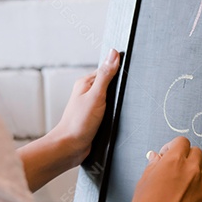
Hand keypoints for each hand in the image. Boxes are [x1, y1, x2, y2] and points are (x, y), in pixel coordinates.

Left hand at [49, 49, 120, 166]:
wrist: (70, 148)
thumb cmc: (78, 123)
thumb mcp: (96, 95)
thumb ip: (106, 75)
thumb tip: (114, 53)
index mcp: (86, 83)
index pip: (108, 69)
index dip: (120, 71)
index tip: (131, 73)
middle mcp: (88, 93)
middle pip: (111, 84)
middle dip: (120, 88)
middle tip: (128, 93)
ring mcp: (92, 105)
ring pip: (112, 99)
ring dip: (118, 103)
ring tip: (124, 106)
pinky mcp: (95, 118)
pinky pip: (110, 111)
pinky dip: (116, 113)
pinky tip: (120, 116)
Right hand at [105, 136, 201, 201]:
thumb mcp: (143, 182)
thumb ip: (153, 166)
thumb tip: (156, 158)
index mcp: (174, 161)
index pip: (182, 142)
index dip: (174, 147)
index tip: (168, 154)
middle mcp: (192, 170)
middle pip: (197, 153)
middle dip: (187, 157)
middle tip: (177, 168)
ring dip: (197, 172)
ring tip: (184, 183)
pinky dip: (198, 192)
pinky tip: (186, 201)